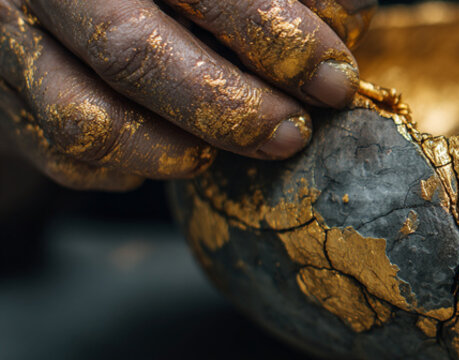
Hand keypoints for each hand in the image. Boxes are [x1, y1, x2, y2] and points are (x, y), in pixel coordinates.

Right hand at [0, 0, 374, 190]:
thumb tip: (348, 18)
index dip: (278, 36)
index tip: (332, 79)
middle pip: (133, 52)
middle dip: (229, 108)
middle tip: (291, 134)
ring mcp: (13, 37)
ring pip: (86, 120)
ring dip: (174, 151)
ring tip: (226, 155)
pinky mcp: (1, 93)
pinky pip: (60, 153)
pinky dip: (125, 169)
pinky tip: (174, 154)